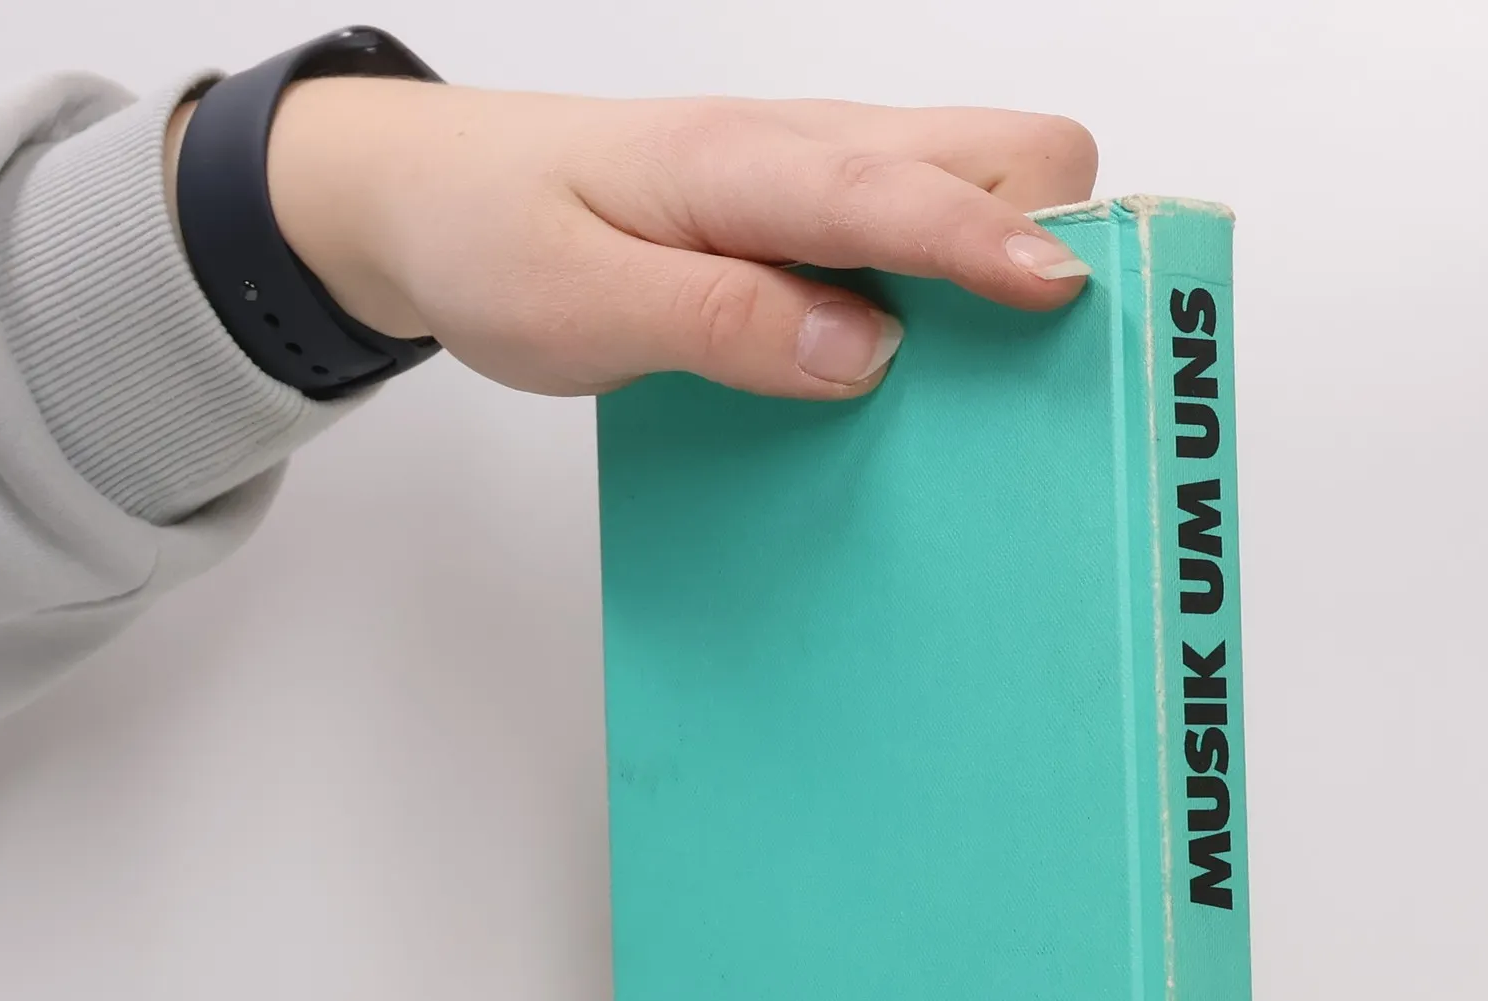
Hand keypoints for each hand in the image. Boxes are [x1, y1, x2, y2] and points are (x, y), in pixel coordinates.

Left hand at [228, 83, 1097, 399]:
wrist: (423, 195)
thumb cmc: (493, 240)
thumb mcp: (581, 306)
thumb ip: (724, 325)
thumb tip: (866, 352)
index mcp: (747, 164)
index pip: (902, 190)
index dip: (992, 244)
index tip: (1065, 301)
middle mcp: (806, 147)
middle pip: (997, 146)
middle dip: (1051, 228)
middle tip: (1048, 350)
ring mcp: (817, 172)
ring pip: (974, 177)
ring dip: (1016, 253)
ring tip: (1013, 368)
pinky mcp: (812, 209)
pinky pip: (926, 222)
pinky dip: (964, 274)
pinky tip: (936, 357)